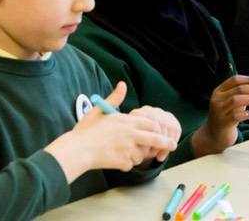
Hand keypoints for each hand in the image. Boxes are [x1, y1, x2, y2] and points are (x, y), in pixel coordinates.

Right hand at [45, 82, 177, 182]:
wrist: (76, 150)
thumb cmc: (86, 131)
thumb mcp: (100, 110)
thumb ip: (114, 99)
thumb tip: (122, 84)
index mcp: (126, 120)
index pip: (151, 123)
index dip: (158, 128)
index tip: (161, 132)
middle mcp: (130, 133)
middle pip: (155, 138)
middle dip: (165, 143)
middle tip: (172, 146)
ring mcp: (127, 148)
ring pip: (142, 155)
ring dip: (137, 156)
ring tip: (123, 153)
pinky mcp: (123, 161)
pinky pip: (130, 164)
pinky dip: (126, 164)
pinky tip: (115, 160)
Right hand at [191, 75, 248, 156]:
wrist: (214, 136)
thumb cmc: (227, 116)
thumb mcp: (232, 102)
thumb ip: (243, 93)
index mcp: (219, 91)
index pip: (235, 80)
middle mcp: (217, 100)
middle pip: (238, 89)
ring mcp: (219, 112)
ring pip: (236, 100)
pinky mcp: (223, 123)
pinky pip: (237, 115)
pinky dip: (248, 113)